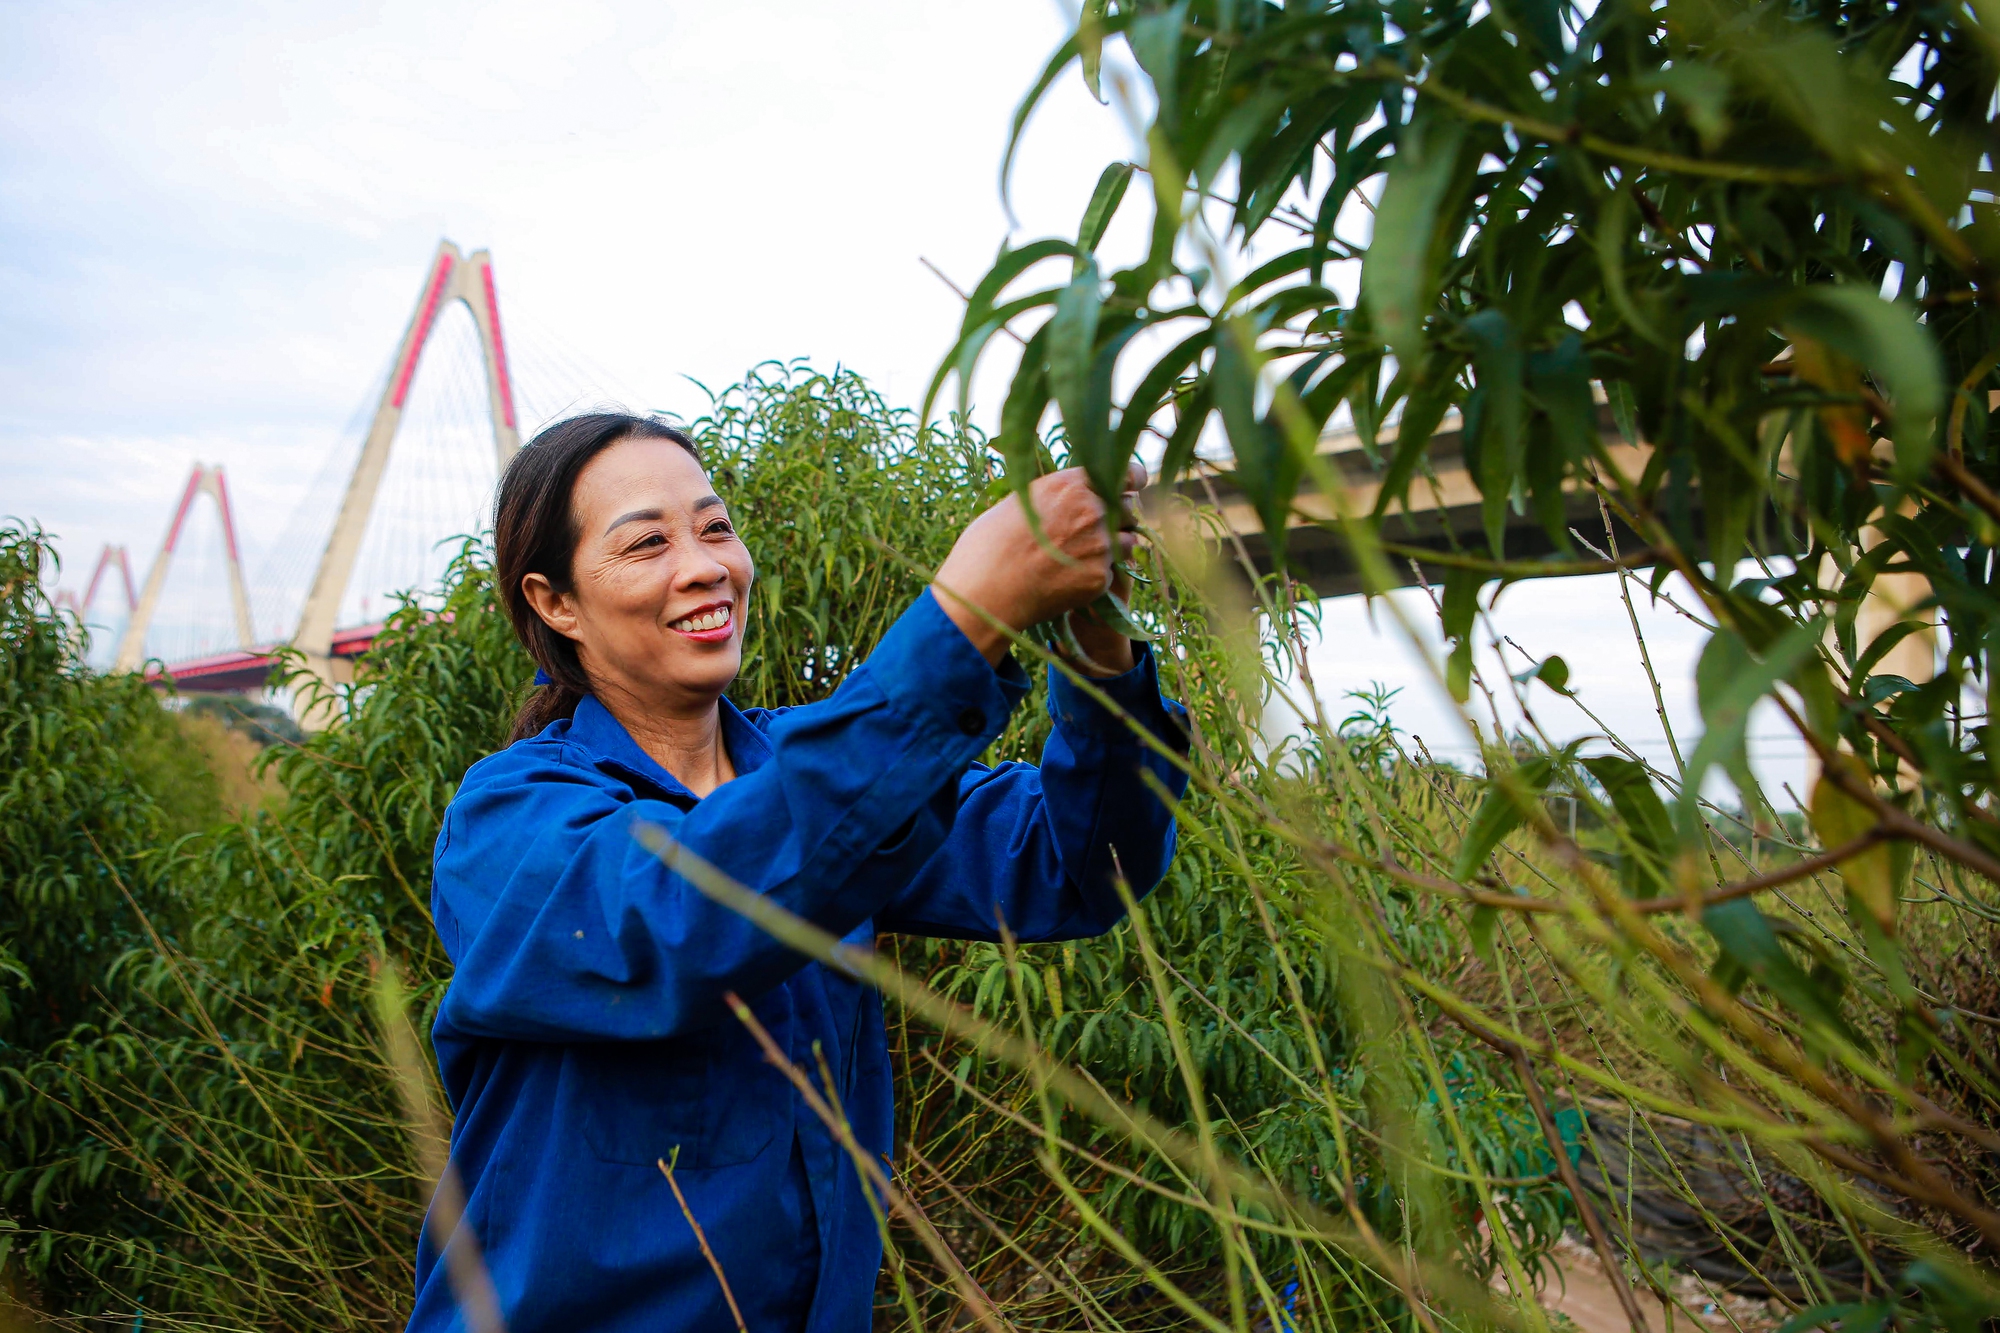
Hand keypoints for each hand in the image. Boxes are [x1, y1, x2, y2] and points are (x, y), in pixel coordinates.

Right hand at [932, 462, 1145, 666]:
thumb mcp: (1019, 501)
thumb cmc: (988, 544)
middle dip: (1117, 517)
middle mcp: (1092, 510)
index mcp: (1071, 484)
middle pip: (1129, 509)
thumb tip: (1073, 492)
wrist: (985, 593)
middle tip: (1093, 530)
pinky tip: (1068, 579)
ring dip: (1113, 547)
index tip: (1130, 487)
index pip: (1128, 474)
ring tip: (1081, 557)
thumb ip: (1056, 494)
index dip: (1131, 481)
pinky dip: (1096, 575)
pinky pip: (1111, 572)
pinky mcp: (1100, 578)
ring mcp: (1100, 546)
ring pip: (1127, 542)